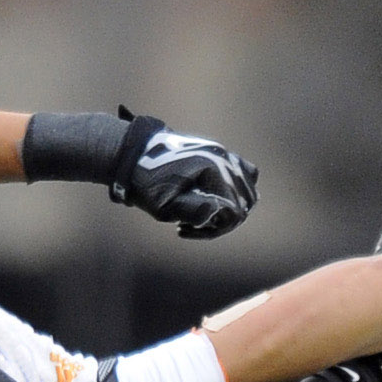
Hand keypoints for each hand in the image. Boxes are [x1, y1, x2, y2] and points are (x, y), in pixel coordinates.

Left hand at [111, 115, 259, 239]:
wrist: (132, 156)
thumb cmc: (147, 184)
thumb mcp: (165, 206)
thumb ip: (194, 211)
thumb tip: (217, 211)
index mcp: (213, 170)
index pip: (236, 211)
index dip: (216, 229)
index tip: (185, 229)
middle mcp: (223, 158)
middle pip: (247, 201)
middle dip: (224, 220)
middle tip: (193, 224)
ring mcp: (223, 152)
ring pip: (249, 186)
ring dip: (232, 204)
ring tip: (202, 211)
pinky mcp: (218, 152)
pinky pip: (244, 172)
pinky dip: (235, 188)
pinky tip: (212, 196)